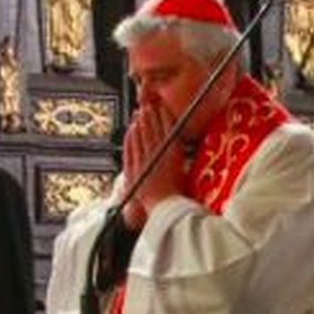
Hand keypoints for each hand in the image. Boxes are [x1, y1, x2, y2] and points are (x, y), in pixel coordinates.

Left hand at [124, 105, 183, 219]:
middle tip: (148, 105)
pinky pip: (130, 147)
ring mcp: (145, 160)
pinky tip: (130, 129)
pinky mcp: (134, 167)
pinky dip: (130, 137)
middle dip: (150, 115)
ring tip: (139, 113)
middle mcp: (159, 154)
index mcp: (173, 154)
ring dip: (140, 122)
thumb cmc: (177, 193)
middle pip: (153, 129)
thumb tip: (177, 146)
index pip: (167, 128)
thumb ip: (178, 157)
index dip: (163, 116)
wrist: (165, 208)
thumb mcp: (184, 171)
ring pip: (141, 135)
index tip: (161, 107)